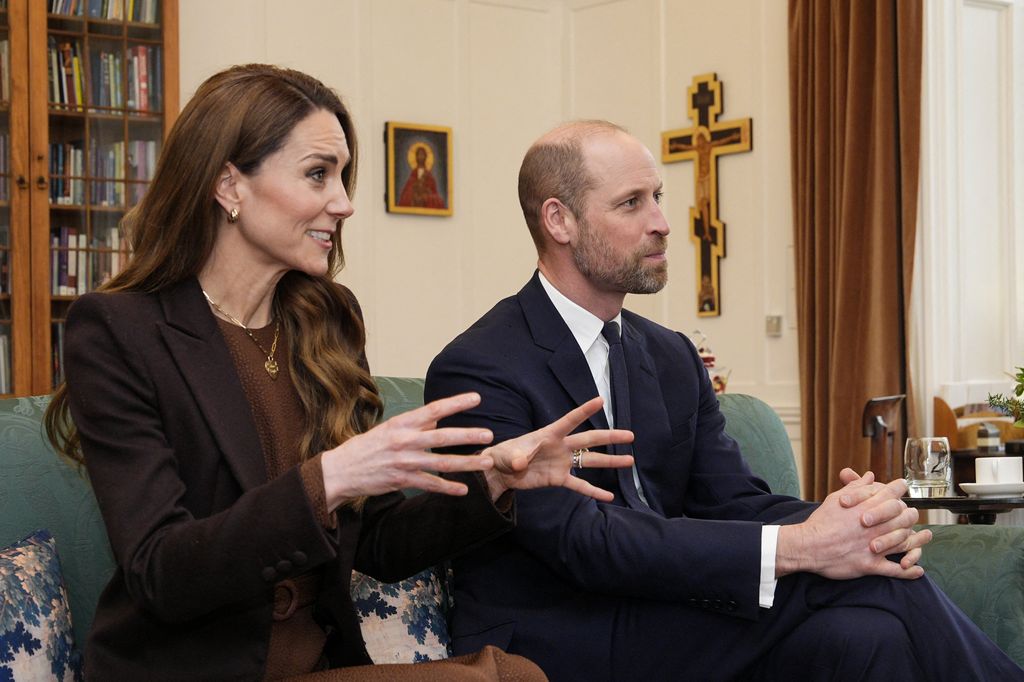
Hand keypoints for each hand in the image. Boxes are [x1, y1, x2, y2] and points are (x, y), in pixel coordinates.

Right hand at [320, 392, 497, 509]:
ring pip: (442, 463)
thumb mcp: (389, 429)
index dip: (456, 403)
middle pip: (442, 436)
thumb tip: (438, 418)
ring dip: (467, 463)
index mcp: (402, 423)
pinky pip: (430, 484)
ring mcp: (404, 462)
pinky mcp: (402, 480)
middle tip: (489, 435)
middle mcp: (404, 440)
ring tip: (486, 462)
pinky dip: (448, 487)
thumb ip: (415, 425)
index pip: (434, 409)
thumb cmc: (367, 447)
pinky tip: (463, 489)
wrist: (340, 471)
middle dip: (468, 436)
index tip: (477, 398)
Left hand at [481, 396, 633, 501]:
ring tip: (629, 460)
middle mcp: (561, 447)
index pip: (570, 420)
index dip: (584, 411)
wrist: (501, 472)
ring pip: (590, 461)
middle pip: (589, 440)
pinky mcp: (559, 479)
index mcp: (549, 434)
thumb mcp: (508, 454)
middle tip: (630, 435)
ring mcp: (562, 463)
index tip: (600, 400)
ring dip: (610, 461)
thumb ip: (517, 457)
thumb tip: (521, 462)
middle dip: (609, 437)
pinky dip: (593, 491)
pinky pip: (579, 485)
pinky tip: (608, 496)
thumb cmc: (503, 455)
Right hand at [777, 475, 929, 579]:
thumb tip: (869, 476)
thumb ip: (856, 487)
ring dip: (918, 540)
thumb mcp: (836, 499)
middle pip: (905, 517)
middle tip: (912, 514)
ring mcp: (875, 546)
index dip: (900, 488)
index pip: (892, 494)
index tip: (904, 487)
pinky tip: (917, 570)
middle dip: (911, 514)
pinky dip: (908, 571)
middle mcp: (876, 526)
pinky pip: (895, 570)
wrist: (808, 545)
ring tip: (926, 537)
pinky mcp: (870, 565)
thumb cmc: (821, 521)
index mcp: (867, 507)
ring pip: (904, 542)